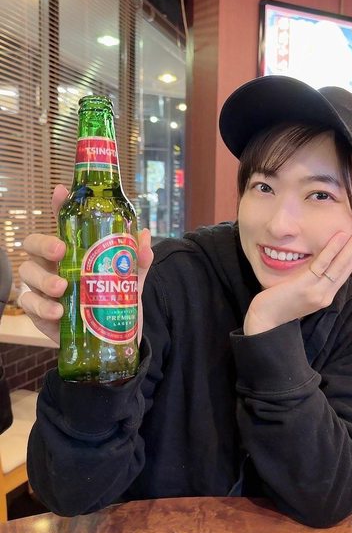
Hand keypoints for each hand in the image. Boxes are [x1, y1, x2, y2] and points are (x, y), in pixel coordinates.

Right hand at [18, 184, 152, 344]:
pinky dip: (42, 307)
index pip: (63, 224)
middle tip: (61, 250)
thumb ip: (137, 263)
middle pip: (34, 244)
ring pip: (27, 273)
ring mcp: (43, 288)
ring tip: (62, 288)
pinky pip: (29, 304)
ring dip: (43, 279)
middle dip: (43, 243)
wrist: (110, 340)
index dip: (60, 206)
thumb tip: (142, 235)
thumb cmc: (113, 304)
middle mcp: (54, 266)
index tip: (61, 192)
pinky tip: (57, 312)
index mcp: (74, 252)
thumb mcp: (130, 284)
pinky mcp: (39, 311)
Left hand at [244, 221, 351, 334]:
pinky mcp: (306, 287)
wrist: (264, 321)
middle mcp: (326, 295)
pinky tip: (342, 236)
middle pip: (348, 266)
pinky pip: (322, 264)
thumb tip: (318, 263)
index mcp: (325, 295)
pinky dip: (333, 249)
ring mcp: (317, 292)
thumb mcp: (300, 291)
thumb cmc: (277, 304)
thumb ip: (311, 280)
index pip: (345, 271)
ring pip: (340, 264)